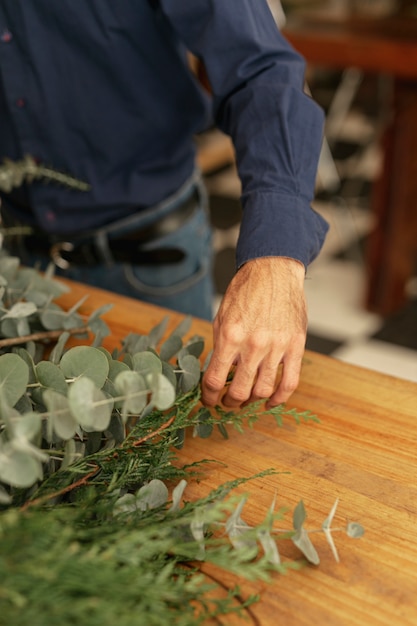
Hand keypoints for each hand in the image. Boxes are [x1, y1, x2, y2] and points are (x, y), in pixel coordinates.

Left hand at [201, 257, 306, 408]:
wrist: (273, 271)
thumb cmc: (246, 291)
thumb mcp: (222, 317)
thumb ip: (221, 347)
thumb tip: (219, 373)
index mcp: (230, 336)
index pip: (215, 380)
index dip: (209, 396)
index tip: (208, 400)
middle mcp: (253, 344)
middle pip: (240, 392)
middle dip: (229, 403)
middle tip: (226, 402)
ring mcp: (277, 347)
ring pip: (263, 391)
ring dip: (252, 402)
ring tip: (246, 400)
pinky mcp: (296, 346)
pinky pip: (290, 382)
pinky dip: (279, 399)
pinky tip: (270, 403)